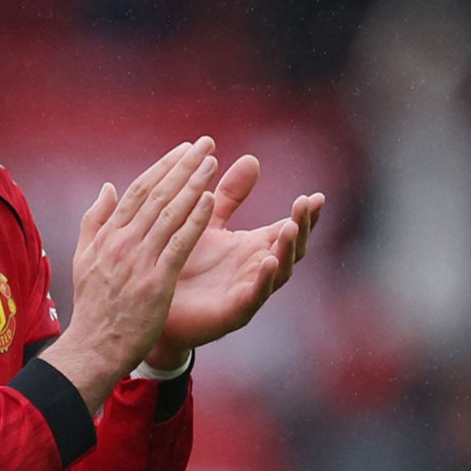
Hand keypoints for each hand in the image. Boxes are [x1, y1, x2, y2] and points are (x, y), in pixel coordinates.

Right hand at [41, 139, 218, 411]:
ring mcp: (139, 261)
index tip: (184, 149)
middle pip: (157, 195)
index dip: (164, 166)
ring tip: (213, 163)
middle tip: (206, 144)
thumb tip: (107, 187)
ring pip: (170, 214)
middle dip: (184, 166)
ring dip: (193, 185)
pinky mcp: (156, 281)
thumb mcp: (84, 258)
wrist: (95, 346)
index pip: (139, 191)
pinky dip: (195, 220)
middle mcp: (122, 242)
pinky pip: (179, 244)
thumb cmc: (94, 306)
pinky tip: (211, 201)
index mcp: (108, 235)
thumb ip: (95, 220)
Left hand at [145, 154, 324, 369]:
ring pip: (280, 272)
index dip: (305, 215)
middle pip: (291, 248)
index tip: (317, 196)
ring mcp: (248, 291)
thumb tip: (252, 158)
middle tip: (306, 205)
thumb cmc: (182, 262)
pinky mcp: (234, 311)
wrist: (153, 302)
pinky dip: (264, 280)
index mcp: (253, 247)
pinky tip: (268, 262)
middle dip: (302, 226)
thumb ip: (230, 195)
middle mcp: (256, 268)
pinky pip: (255, 296)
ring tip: (290, 227)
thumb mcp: (207, 222)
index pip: (288, 228)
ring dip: (287, 250)